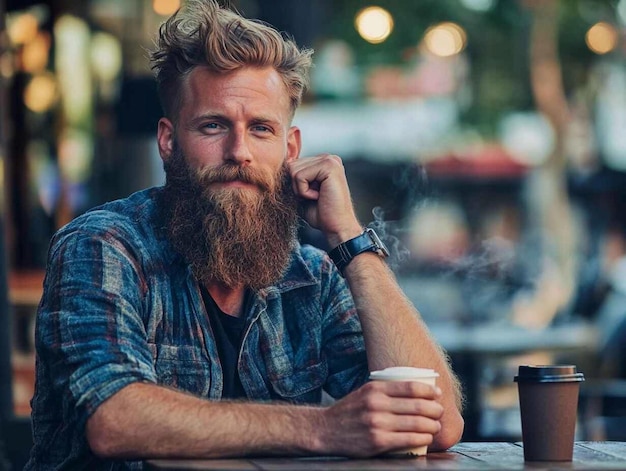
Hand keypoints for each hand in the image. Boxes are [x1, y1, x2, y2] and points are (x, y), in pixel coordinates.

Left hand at [288, 154, 361, 246]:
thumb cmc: (320, 214)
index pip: (292, 165)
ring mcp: (330, 160)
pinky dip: (304, 192)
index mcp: (322, 162)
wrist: (337, 228)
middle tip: (314, 197)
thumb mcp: (302, 193)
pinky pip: (299, 176)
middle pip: (291, 165)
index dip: (294, 185)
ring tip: (317, 197)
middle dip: (296, 186)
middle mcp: (328, 157)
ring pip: (293, 170)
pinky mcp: (329, 166)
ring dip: (300, 190)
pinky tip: (319, 197)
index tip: (311, 196)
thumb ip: (294, 178)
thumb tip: (278, 168)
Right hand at [317, 380, 443, 456]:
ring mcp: (378, 423)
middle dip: (436, 410)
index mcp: (375, 388)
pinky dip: (423, 438)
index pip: (411, 387)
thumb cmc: (350, 411)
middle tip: (440, 413)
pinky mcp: (378, 441)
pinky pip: (409, 439)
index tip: (437, 394)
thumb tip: (417, 391)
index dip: (429, 391)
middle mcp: (377, 404)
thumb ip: (386, 391)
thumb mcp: (365, 392)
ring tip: (436, 427)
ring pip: (417, 424)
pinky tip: (427, 438)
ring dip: (433, 426)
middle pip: (418, 406)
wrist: (325, 430)